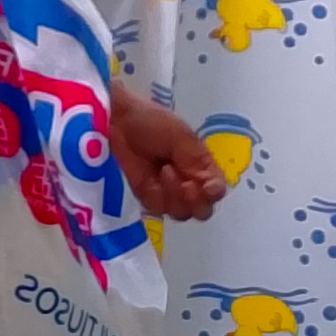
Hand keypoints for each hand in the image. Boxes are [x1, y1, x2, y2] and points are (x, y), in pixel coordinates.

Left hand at [110, 86, 225, 222]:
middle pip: (202, 210)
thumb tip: (212, 186)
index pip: (216, 189)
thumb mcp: (181, 136)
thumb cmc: (153, 122)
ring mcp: (168, 192)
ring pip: (181, 213)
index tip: (205, 187)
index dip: (213, 193)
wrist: (119, 122)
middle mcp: (190, 183)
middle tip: (186, 185)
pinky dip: (157, 197)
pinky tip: (152, 179)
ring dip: (175, 196)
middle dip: (196, 202)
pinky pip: (158, 209)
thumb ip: (197, 161)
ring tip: (165, 171)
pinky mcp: (148, 197)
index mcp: (202, 166)